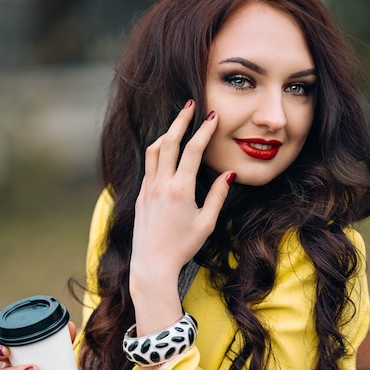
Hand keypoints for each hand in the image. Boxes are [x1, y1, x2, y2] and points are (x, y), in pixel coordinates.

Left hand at [130, 101, 233, 332]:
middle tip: (191, 105)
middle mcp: (160, 184)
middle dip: (181, 121)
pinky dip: (157, 152)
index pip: (193, 150)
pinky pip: (148, 166)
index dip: (204, 131)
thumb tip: (229, 176)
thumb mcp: (206, 223)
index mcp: (179, 189)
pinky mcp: (140, 195)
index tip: (213, 116)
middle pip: (169, 142)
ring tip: (178, 124)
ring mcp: (147, 189)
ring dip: (167, 134)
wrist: (152, 264)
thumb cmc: (182, 247)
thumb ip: (218, 197)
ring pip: (154, 151)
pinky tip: (165, 151)